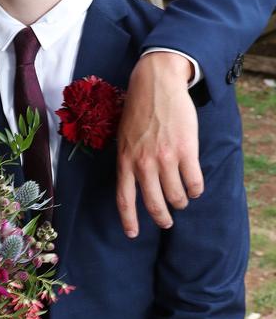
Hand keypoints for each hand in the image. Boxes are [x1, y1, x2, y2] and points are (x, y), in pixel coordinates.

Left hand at [116, 52, 203, 236]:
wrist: (156, 84)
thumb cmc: (138, 109)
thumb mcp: (123, 137)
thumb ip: (127, 160)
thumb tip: (133, 184)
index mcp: (124, 160)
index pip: (124, 199)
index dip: (129, 220)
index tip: (133, 234)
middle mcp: (143, 163)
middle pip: (153, 203)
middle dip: (162, 218)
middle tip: (167, 222)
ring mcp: (165, 157)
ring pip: (177, 195)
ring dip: (181, 202)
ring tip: (183, 200)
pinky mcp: (186, 150)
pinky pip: (194, 181)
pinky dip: (196, 189)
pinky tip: (196, 188)